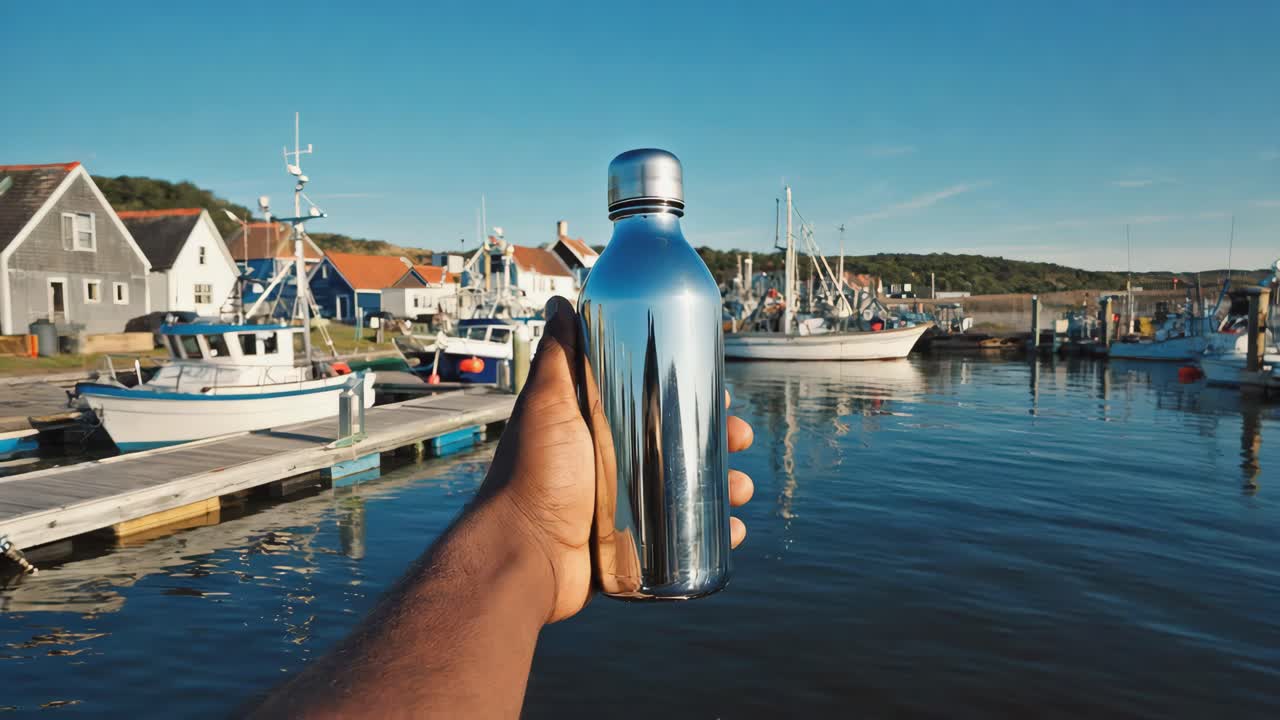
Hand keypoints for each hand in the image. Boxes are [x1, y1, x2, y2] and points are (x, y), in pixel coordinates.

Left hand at [479, 296, 753, 622]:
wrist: (522, 554)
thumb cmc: (531, 475)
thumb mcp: (547, 405)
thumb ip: (557, 355)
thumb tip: (562, 299)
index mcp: (600, 429)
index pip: (656, 403)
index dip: (691, 395)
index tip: (721, 392)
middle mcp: (614, 465)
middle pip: (681, 446)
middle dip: (718, 441)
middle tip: (741, 440)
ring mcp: (626, 508)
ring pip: (689, 492)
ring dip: (724, 488)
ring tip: (740, 490)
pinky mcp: (634, 548)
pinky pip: (683, 540)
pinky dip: (714, 535)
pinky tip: (733, 530)